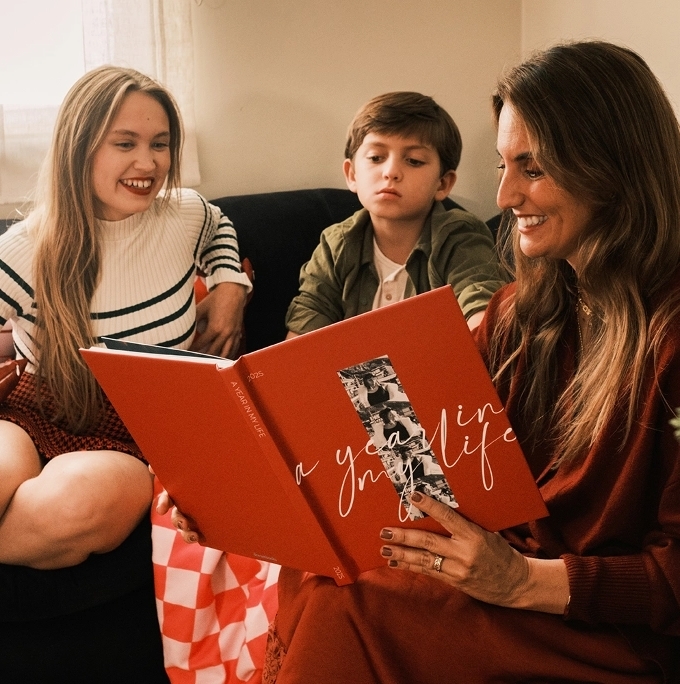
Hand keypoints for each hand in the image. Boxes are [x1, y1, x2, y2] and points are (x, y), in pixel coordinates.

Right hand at [150, 466, 204, 544]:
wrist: (225, 483)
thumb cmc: (203, 474)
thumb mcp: (191, 470)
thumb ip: (174, 467)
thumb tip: (151, 468)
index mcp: (179, 493)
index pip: (167, 499)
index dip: (164, 503)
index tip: (162, 510)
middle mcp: (182, 507)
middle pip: (176, 517)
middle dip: (178, 521)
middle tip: (184, 524)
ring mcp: (191, 517)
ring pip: (184, 528)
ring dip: (186, 534)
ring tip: (193, 536)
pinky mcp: (201, 525)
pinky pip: (195, 534)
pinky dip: (195, 537)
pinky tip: (201, 537)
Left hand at [191, 281, 246, 357]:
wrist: (233, 291)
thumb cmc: (216, 299)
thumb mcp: (201, 309)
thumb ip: (194, 321)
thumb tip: (186, 331)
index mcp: (215, 328)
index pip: (201, 344)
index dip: (193, 350)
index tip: (186, 353)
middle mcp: (225, 333)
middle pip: (213, 352)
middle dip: (204, 358)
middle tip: (196, 362)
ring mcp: (233, 334)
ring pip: (225, 353)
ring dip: (217, 359)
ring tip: (209, 365)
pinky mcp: (238, 332)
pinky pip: (233, 347)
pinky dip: (228, 354)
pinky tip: (223, 358)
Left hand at [380, 491, 529, 607]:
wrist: (516, 583)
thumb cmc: (501, 553)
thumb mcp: (487, 533)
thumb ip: (465, 525)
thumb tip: (439, 510)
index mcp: (474, 536)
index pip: (448, 517)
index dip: (429, 506)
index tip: (413, 497)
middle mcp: (464, 553)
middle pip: (428, 542)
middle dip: (404, 536)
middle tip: (384, 531)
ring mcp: (458, 570)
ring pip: (424, 560)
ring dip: (401, 555)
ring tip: (384, 549)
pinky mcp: (455, 582)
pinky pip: (429, 572)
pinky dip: (410, 567)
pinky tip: (395, 563)